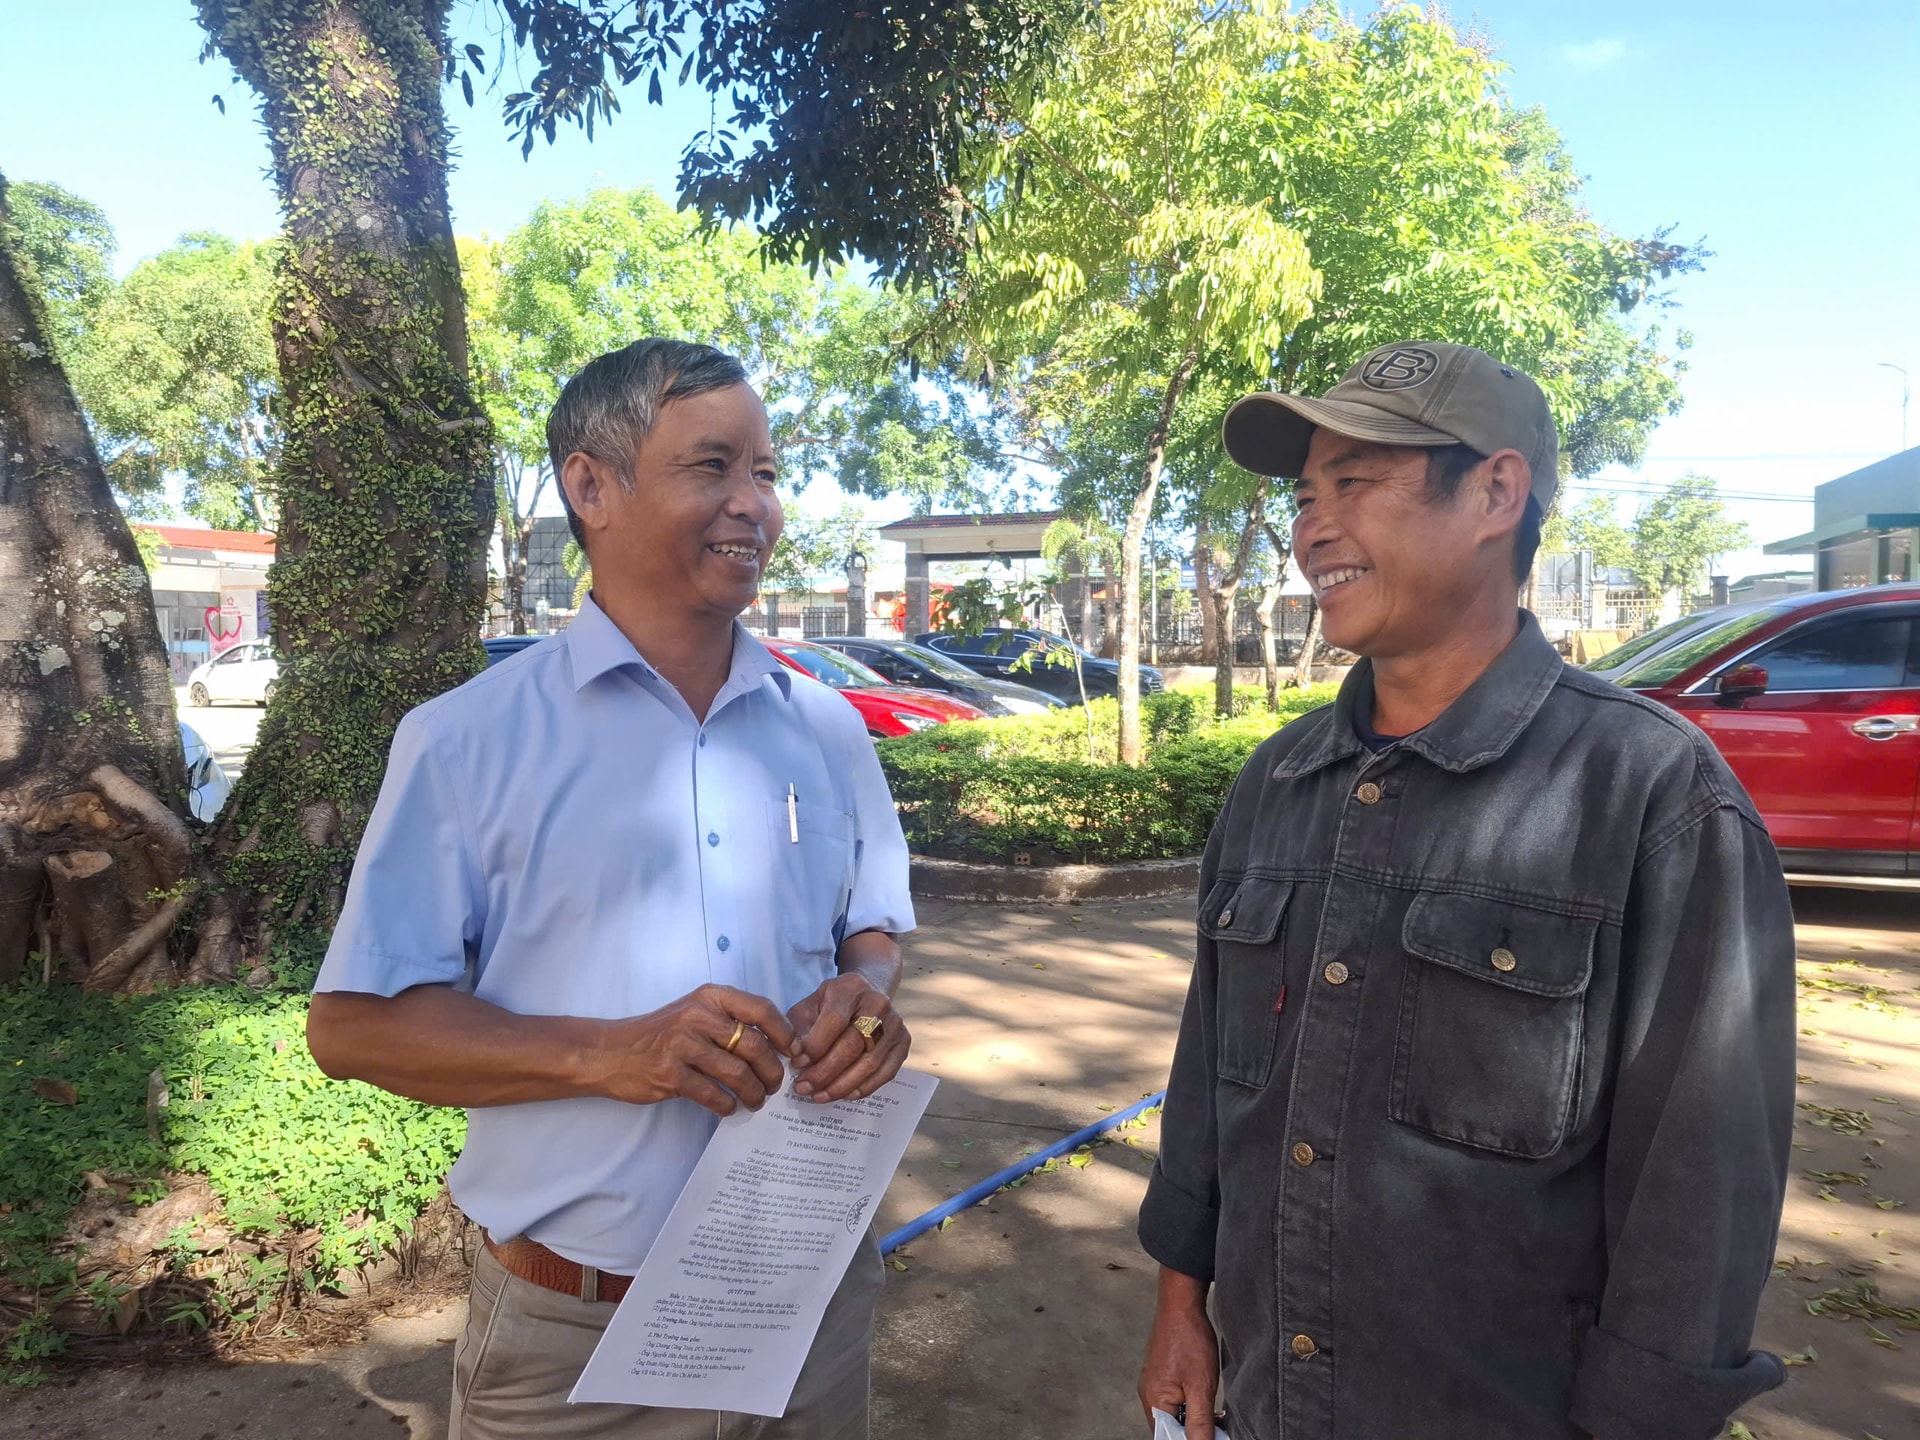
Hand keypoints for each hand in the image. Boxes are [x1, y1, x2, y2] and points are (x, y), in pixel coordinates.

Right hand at [585, 984, 794, 1116]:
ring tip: (756, 1100)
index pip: (761, 1009)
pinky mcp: (671, 1075)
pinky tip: (730, 1108)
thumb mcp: (694, 1011)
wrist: (611, 1052)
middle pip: (754, 1045)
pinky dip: (728, 1106)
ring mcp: (683, 1045)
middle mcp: (698, 1016)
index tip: (792, 1053)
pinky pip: (714, 1095)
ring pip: (737, 1073)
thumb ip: (729, 1020)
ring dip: (754, 1093)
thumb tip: (776, 1045)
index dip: (784, 1033)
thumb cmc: (660, 1033)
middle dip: (771, 1071)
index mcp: (710, 997)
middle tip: (774, 1085)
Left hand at [787, 973, 909, 1102]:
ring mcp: (895, 1024)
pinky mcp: (903, 1042)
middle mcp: (878, 1004)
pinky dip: (864, 1088)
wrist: (866, 994)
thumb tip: (796, 1056)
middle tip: (804, 1088)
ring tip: (819, 1096)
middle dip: (824, 1072)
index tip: (797, 1064)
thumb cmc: (832, 1004)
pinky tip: (844, 1095)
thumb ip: (799, 1028)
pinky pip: (886, 1073)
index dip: (815, 1047)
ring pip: (869, 1064)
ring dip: (841, 1086)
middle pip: (852, 1046)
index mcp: (851, 988)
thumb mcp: (810, 1005)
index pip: (834, 1021)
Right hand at [1138, 1270, 1218, 1439]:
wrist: (1181, 1304)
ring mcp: (1151, 1382)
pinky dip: (1186, 1403)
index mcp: (1153, 1402)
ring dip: (1189, 1417)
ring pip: (1171, 1413)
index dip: (1188, 1439)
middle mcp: (1147, 1395)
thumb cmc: (1190, 1341)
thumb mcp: (1201, 1387)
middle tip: (1214, 1422)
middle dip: (1190, 1430)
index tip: (1208, 1433)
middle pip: (1167, 1428)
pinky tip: (1202, 1395)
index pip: (1166, 1439)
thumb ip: (1199, 1422)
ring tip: (1211, 1409)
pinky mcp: (1159, 1372)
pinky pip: (1171, 1398)